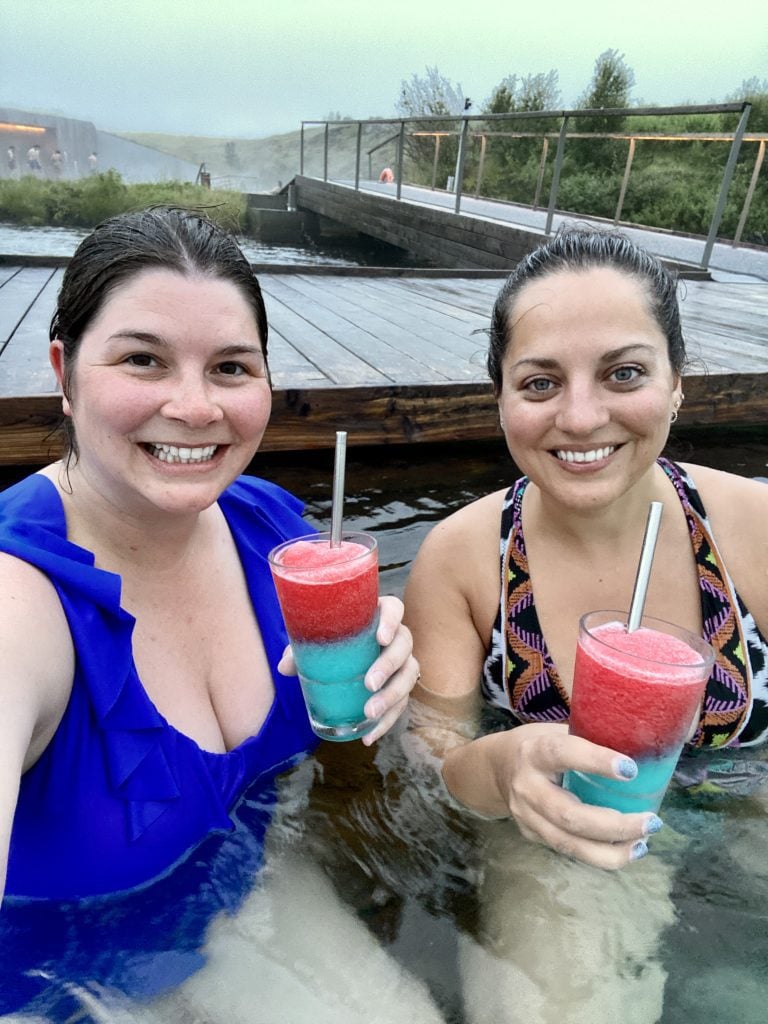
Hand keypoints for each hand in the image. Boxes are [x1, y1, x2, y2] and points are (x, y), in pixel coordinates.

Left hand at [277, 595, 418, 745]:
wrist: (342, 658)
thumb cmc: (331, 642)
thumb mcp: (316, 642)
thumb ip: (300, 650)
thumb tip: (284, 667)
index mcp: (377, 616)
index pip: (394, 609)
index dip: (391, 621)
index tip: (380, 638)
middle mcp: (396, 636)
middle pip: (404, 645)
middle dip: (388, 666)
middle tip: (369, 683)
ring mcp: (402, 662)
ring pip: (409, 675)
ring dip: (392, 696)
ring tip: (370, 713)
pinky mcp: (401, 687)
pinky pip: (402, 703)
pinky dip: (386, 721)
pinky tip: (368, 735)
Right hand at [451, 723, 661, 869]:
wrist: (496, 768)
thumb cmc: (539, 744)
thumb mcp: (556, 731)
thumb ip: (588, 739)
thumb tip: (642, 743)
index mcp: (535, 752)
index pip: (563, 754)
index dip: (596, 761)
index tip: (631, 769)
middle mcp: (527, 787)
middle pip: (570, 815)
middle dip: (615, 825)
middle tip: (651, 822)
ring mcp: (526, 816)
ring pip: (569, 844)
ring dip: (611, 851)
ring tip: (643, 843)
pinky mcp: (532, 835)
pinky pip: (569, 851)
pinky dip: (601, 855)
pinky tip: (626, 850)